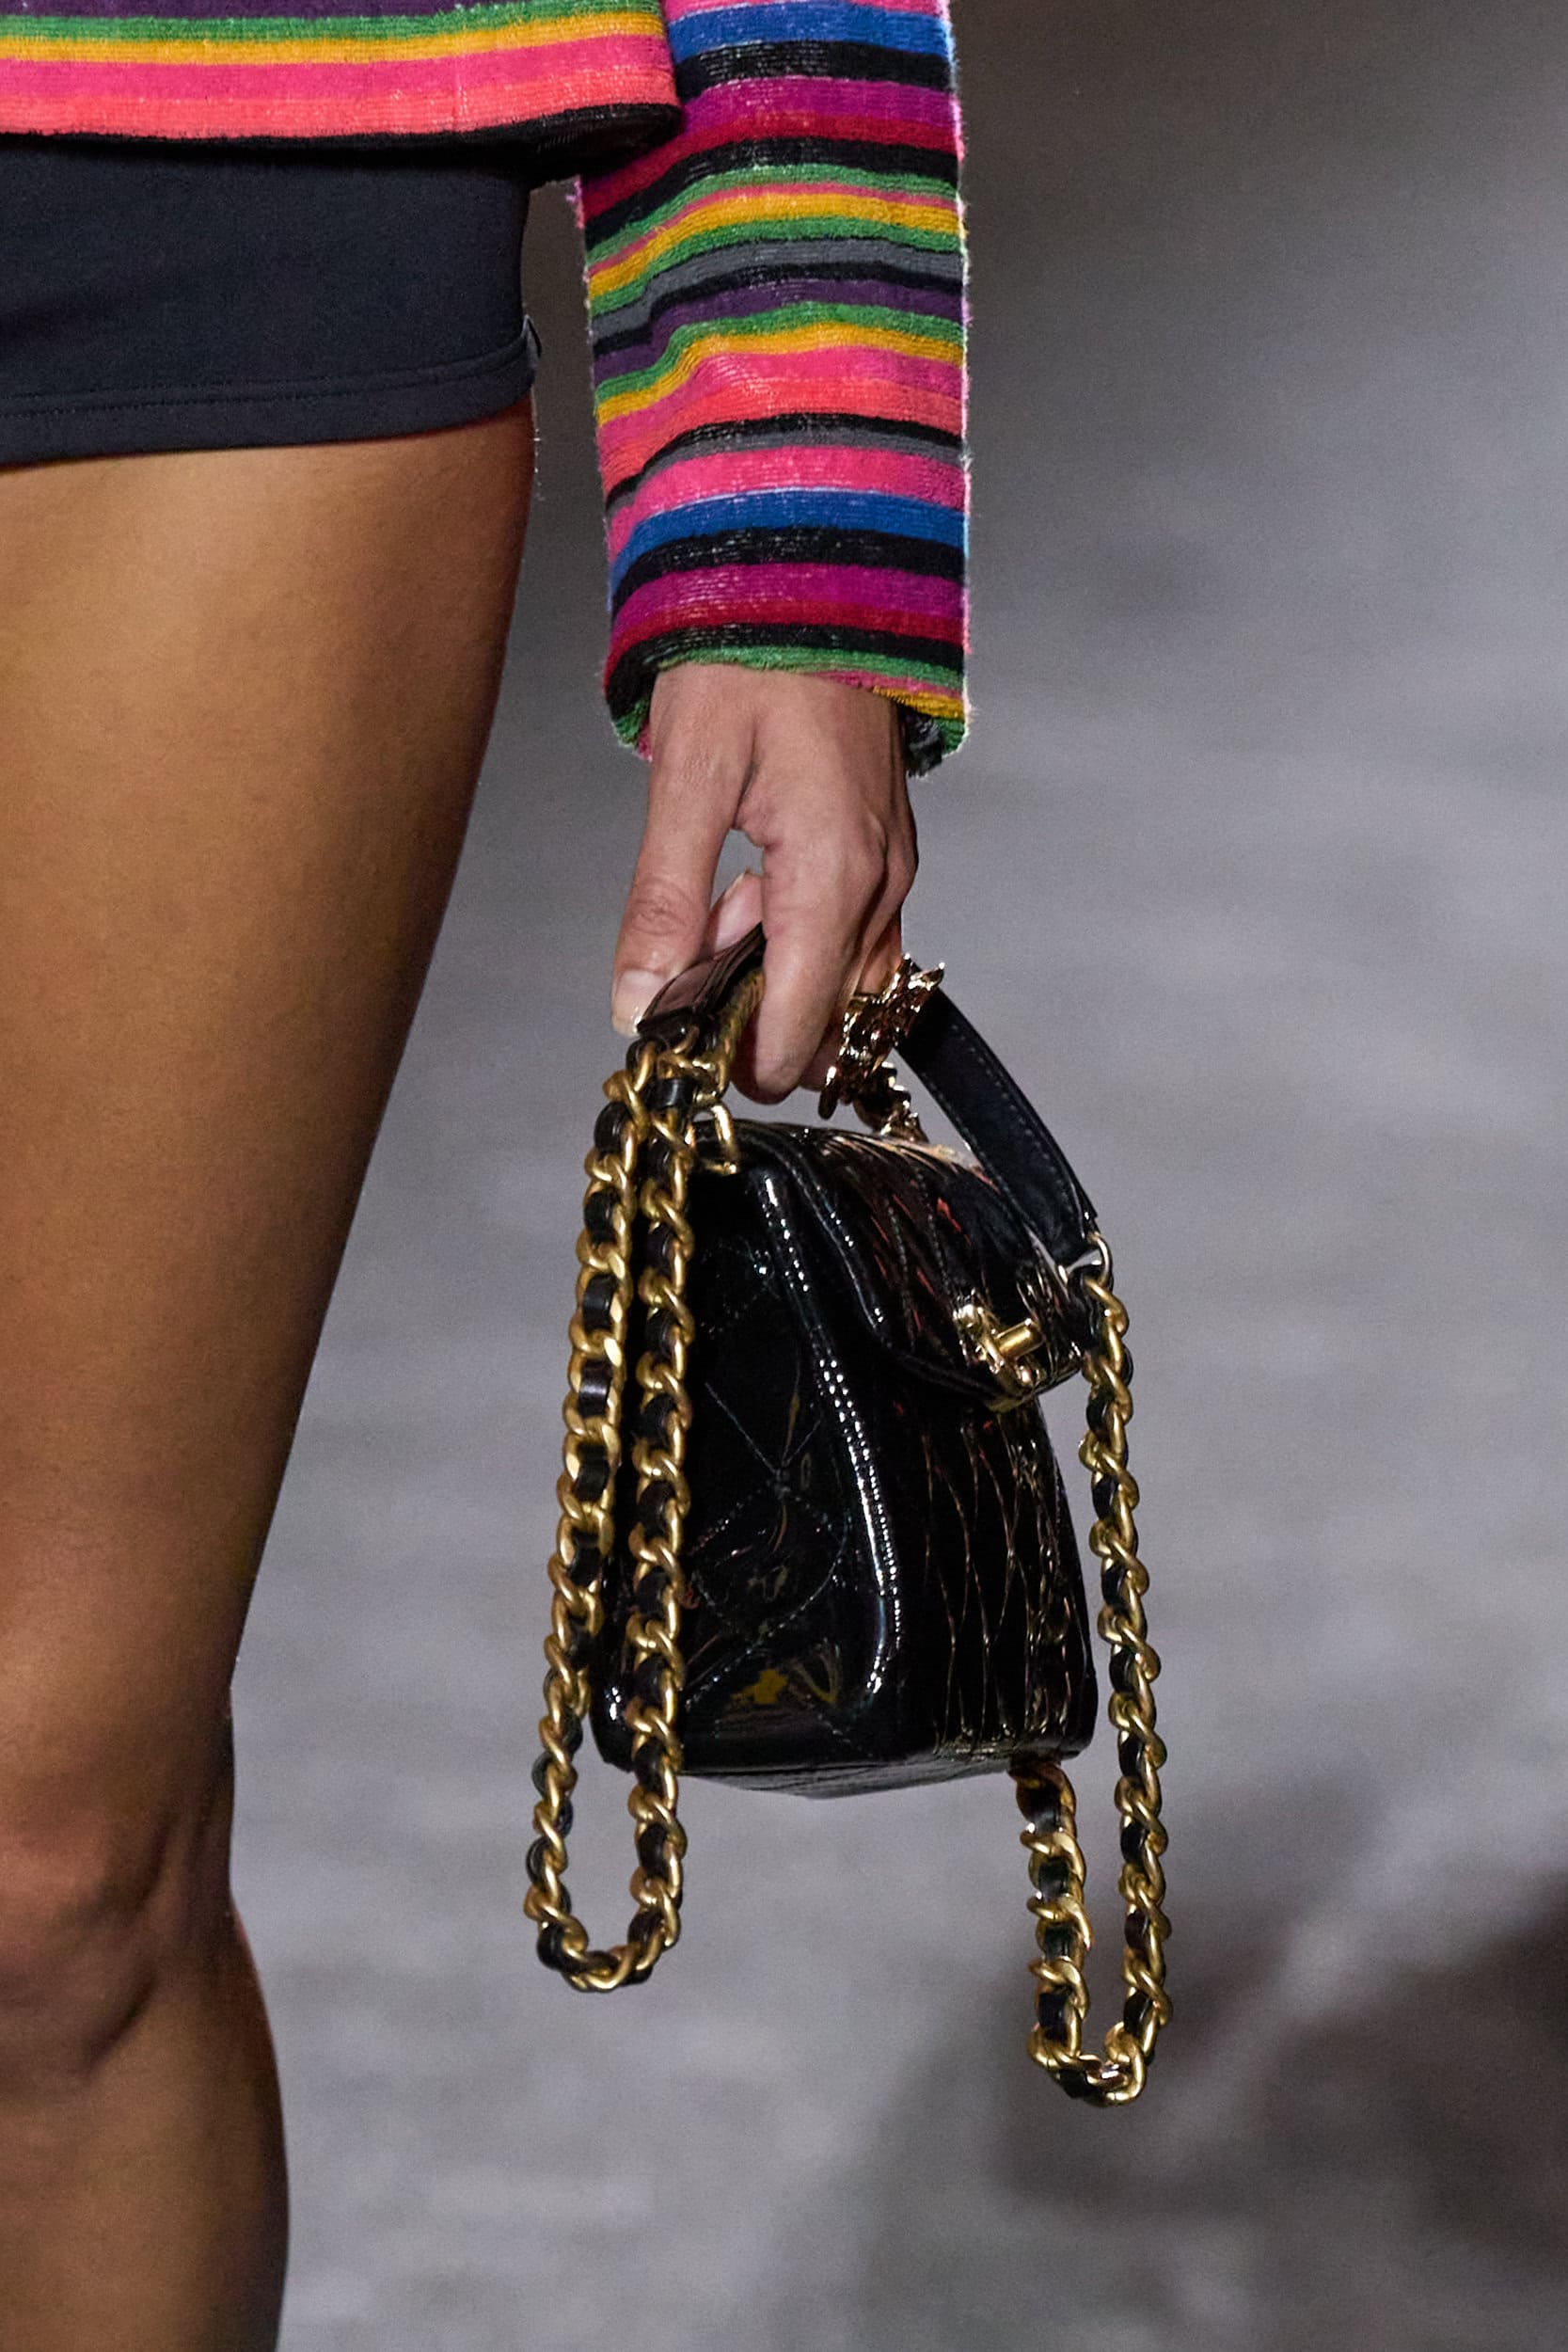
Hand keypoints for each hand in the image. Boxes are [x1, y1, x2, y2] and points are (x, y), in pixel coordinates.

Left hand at [611, 665, 917, 1101]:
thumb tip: (637, 1001)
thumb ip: (663, 902)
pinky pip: (853, 939)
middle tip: (686, 967)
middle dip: (753, 1021)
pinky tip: (747, 893)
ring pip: (845, 987)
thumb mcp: (686, 777)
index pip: (798, 1028)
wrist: (811, 574)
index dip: (738, 1061)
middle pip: (829, 1023)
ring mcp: (892, 871)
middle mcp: (879, 884)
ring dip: (776, 981)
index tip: (680, 1051)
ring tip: (715, 912)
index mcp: (832, 873)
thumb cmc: (751, 655)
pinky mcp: (887, 853)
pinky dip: (798, 943)